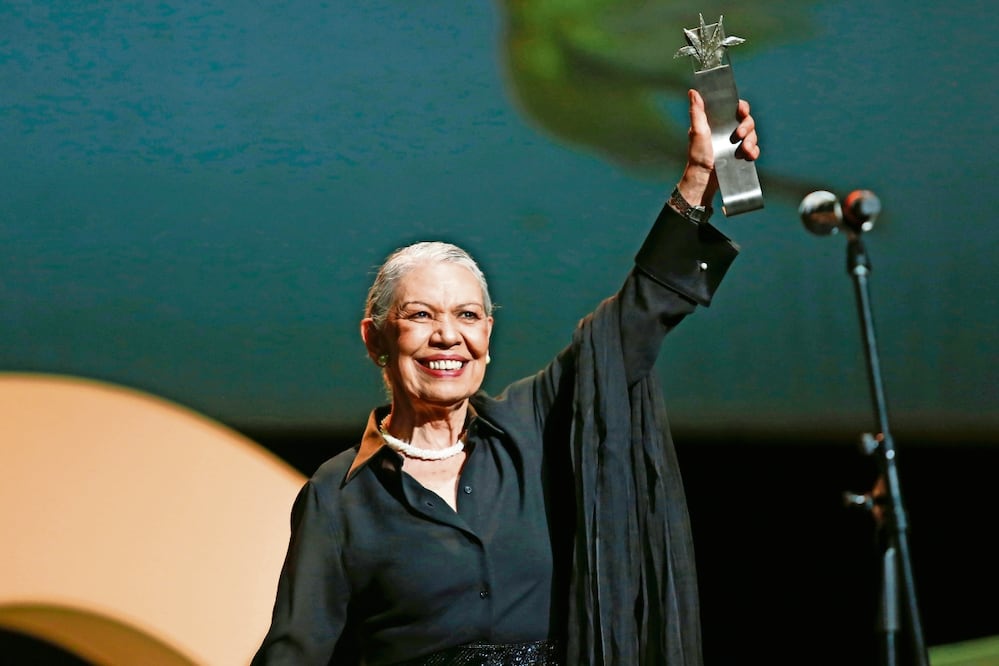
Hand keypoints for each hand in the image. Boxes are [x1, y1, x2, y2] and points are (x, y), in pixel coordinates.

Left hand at [677, 89, 759, 207]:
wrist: (703, 178)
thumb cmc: (697, 155)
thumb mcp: (696, 132)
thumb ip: (697, 112)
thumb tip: (693, 92)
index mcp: (719, 122)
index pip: (735, 109)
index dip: (742, 107)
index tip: (741, 111)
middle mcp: (729, 131)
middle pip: (747, 121)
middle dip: (747, 126)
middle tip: (739, 134)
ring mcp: (736, 144)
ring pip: (753, 135)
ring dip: (751, 140)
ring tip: (744, 149)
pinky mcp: (741, 156)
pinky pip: (754, 150)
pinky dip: (754, 151)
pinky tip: (749, 156)